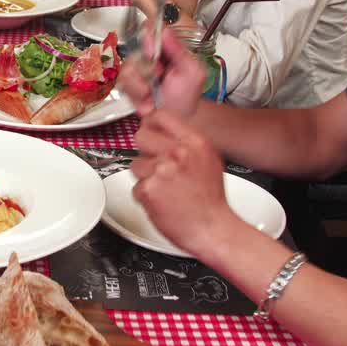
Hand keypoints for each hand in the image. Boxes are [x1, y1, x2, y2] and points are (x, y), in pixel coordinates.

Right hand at [117, 23, 205, 118]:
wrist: (176, 122)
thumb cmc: (187, 98)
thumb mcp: (192, 72)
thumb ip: (180, 51)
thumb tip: (166, 31)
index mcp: (167, 49)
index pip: (150, 30)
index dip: (147, 38)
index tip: (151, 52)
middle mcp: (150, 58)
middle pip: (135, 51)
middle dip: (147, 69)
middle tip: (159, 78)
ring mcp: (137, 72)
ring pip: (127, 69)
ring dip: (140, 86)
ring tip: (152, 95)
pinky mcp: (128, 87)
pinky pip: (123, 85)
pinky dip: (136, 97)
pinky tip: (147, 103)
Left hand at [129, 111, 231, 256]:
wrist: (212, 229)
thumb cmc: (210, 199)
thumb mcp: (208, 159)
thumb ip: (184, 141)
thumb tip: (160, 127)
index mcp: (194, 142)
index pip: (161, 116)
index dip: (151, 124)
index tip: (150, 130)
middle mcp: (177, 153)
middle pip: (141, 136)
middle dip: (144, 151)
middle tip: (157, 167)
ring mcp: (161, 171)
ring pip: (135, 163)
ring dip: (145, 177)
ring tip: (164, 188)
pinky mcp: (149, 189)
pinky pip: (136, 186)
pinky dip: (145, 196)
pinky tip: (161, 201)